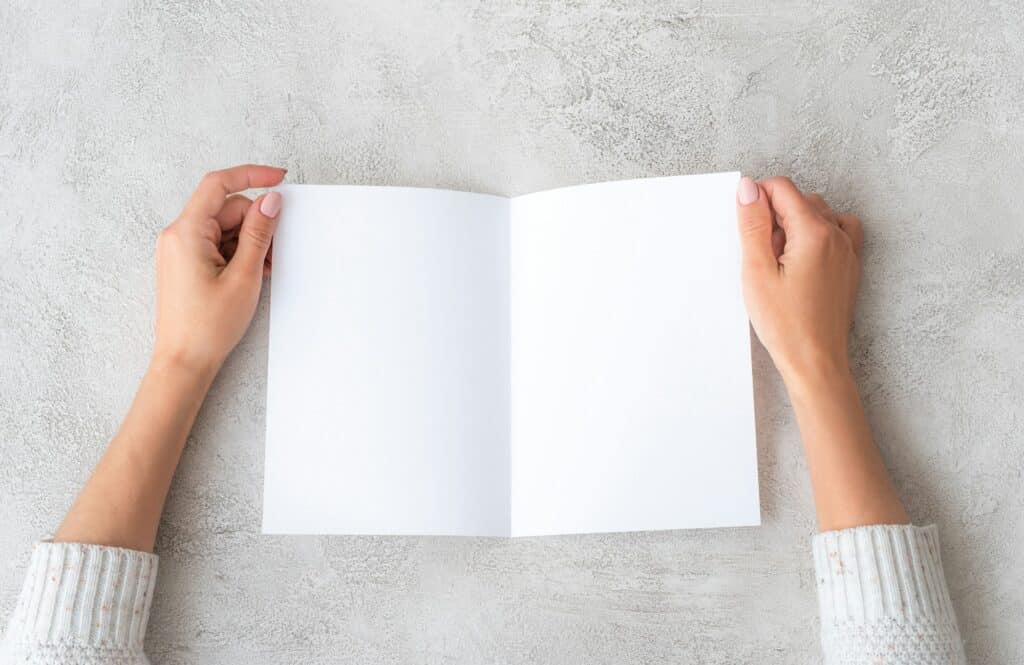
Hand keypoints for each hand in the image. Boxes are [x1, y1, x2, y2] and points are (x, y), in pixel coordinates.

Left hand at [153, 164, 286, 375]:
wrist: (184, 361)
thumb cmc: (208, 326)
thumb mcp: (244, 276)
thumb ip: (259, 233)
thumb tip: (270, 201)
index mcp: (186, 232)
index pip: (219, 185)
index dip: (251, 175)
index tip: (279, 178)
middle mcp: (177, 235)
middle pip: (225, 209)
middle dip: (255, 223)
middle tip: (276, 250)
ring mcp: (179, 249)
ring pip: (223, 227)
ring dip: (249, 242)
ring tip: (264, 270)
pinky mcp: (185, 263)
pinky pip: (216, 244)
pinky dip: (238, 253)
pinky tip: (253, 273)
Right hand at [735, 176, 863, 385]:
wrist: (815, 360)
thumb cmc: (785, 324)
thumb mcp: (756, 272)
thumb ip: (753, 225)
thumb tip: (748, 188)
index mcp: (814, 232)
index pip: (782, 188)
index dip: (757, 200)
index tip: (746, 226)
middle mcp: (837, 235)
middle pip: (800, 200)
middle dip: (775, 216)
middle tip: (762, 252)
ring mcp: (848, 251)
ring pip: (819, 214)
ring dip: (796, 225)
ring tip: (780, 260)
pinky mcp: (849, 266)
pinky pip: (838, 231)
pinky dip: (819, 233)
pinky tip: (803, 256)